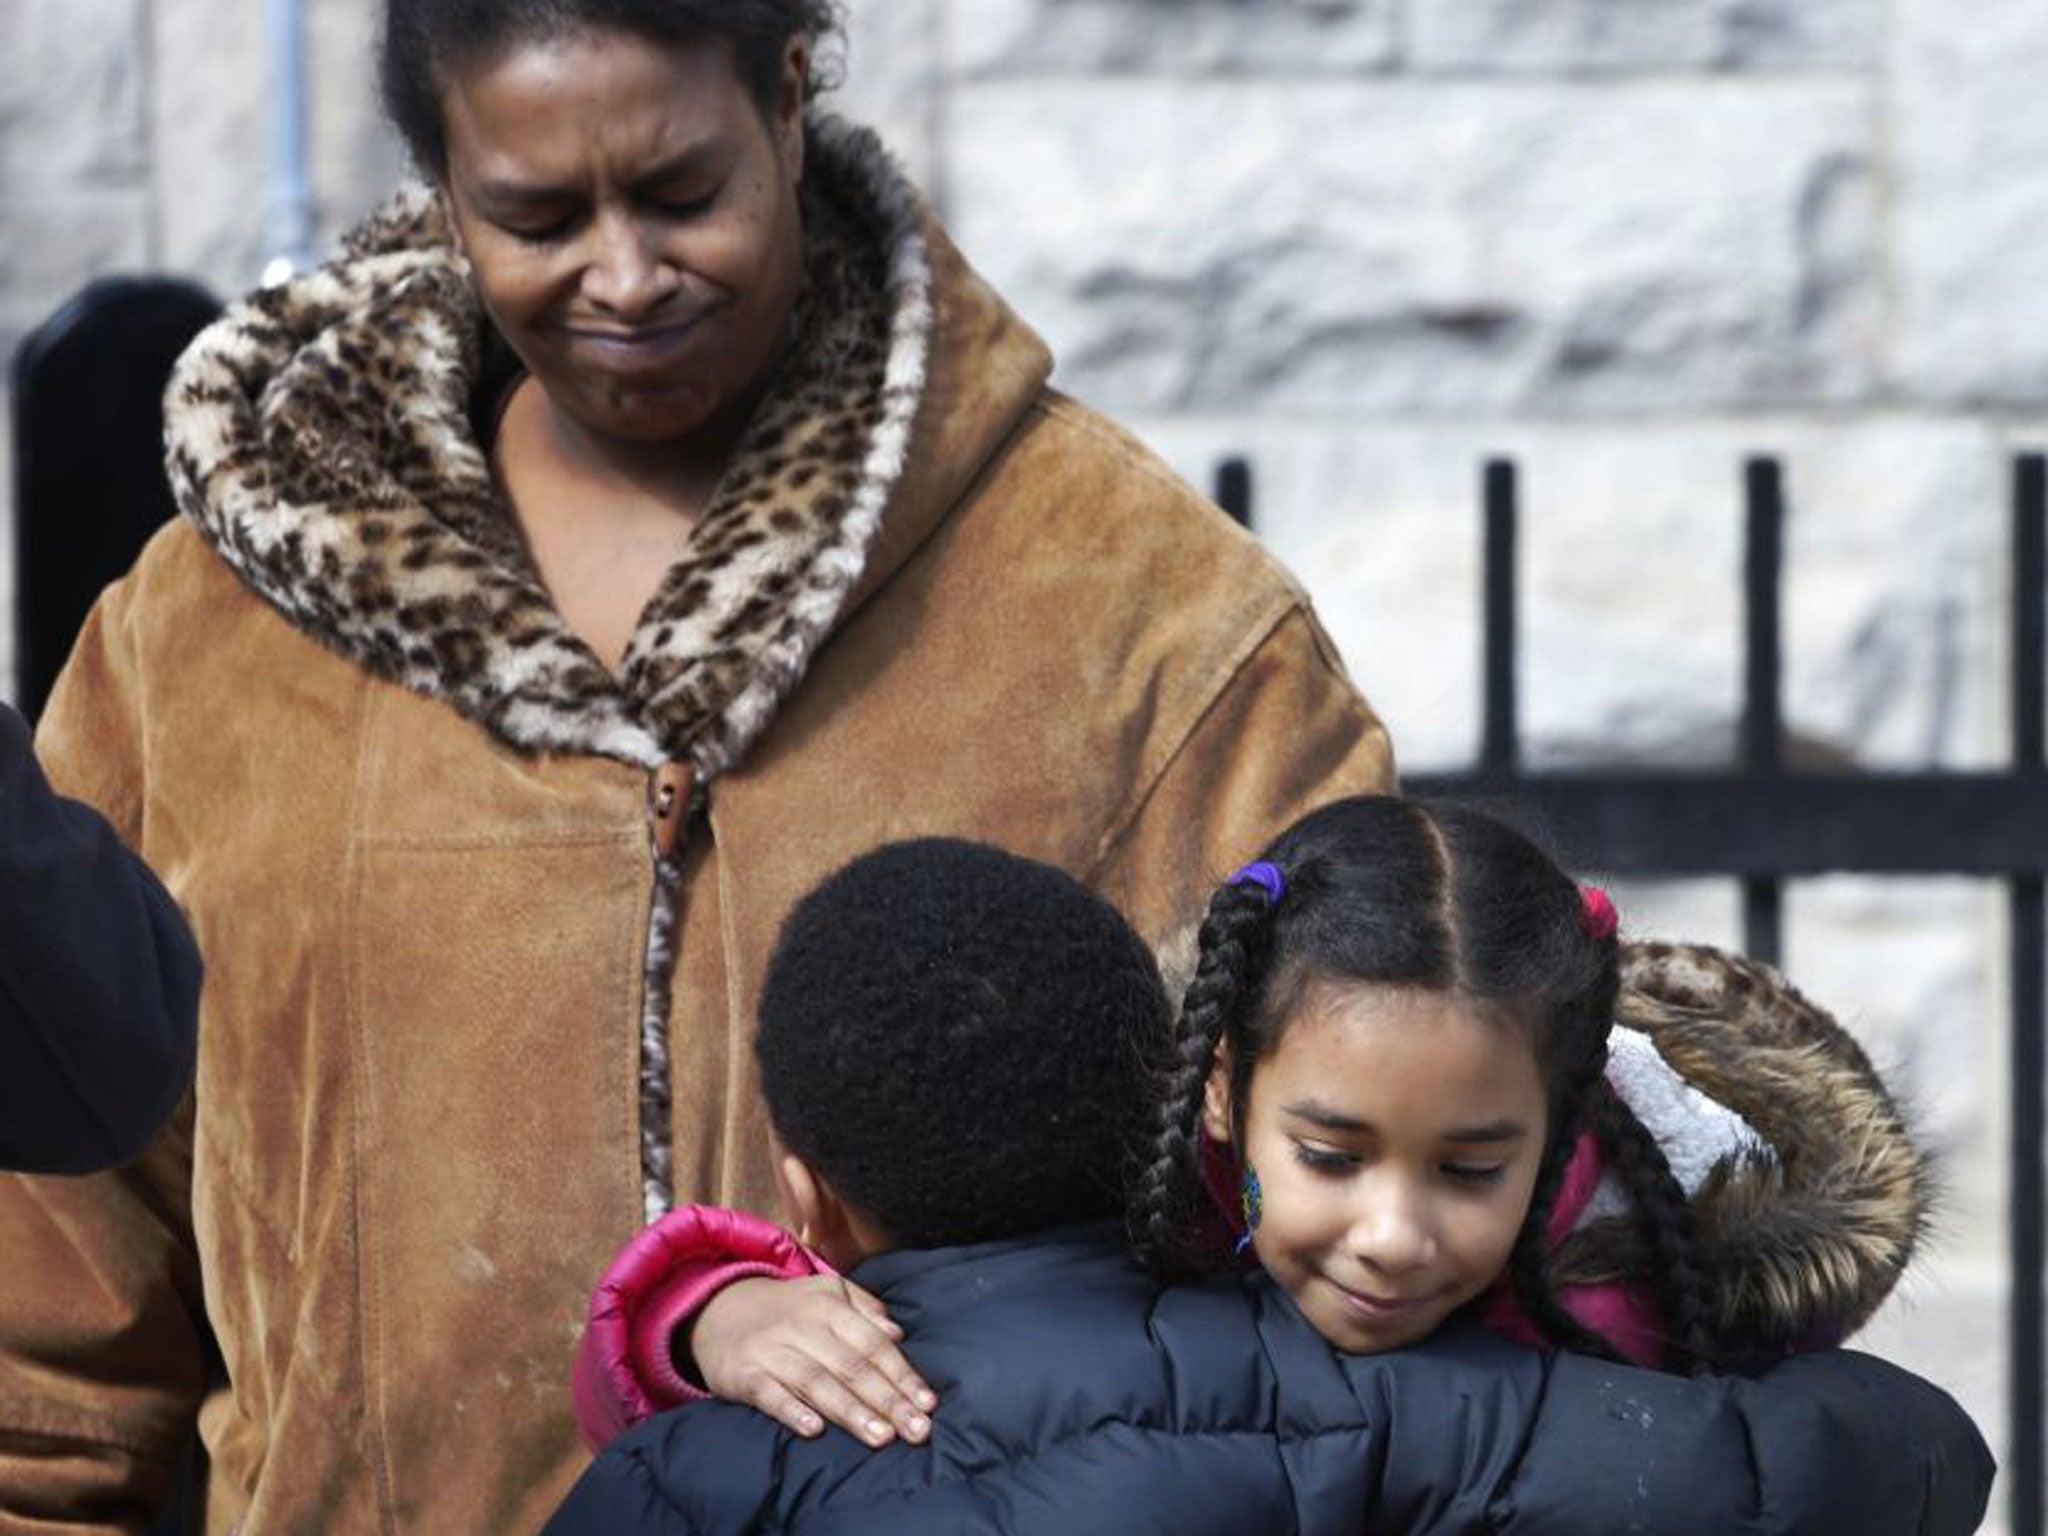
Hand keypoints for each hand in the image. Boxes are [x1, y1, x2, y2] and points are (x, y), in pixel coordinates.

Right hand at [688, 1275, 936, 1446]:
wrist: (718, 1307)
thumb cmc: (788, 1309)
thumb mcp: (828, 1292)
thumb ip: (865, 1309)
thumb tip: (897, 1334)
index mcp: (830, 1307)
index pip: (874, 1344)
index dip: (903, 1375)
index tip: (928, 1404)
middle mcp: (804, 1327)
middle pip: (852, 1366)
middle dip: (888, 1400)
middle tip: (916, 1430)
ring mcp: (773, 1350)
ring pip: (817, 1382)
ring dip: (851, 1411)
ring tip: (881, 1437)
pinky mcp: (744, 1374)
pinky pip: (770, 1394)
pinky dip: (791, 1410)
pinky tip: (813, 1429)